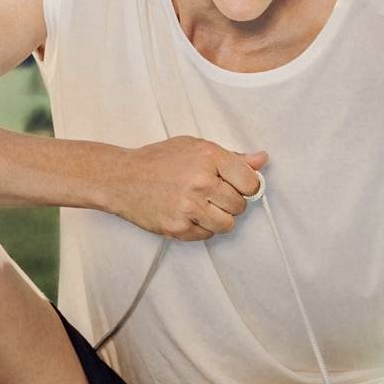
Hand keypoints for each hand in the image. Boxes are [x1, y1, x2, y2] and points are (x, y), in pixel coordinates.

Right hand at [113, 139, 267, 239]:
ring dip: (219, 218)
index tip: (237, 186)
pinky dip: (201, 228)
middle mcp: (201, 182)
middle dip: (230, 203)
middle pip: (240, 205)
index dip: (246, 186)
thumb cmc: (158, 160)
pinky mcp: (178, 227)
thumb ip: (231, 157)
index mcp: (208, 157)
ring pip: (227, 224)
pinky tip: (187, 214)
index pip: (250, 182)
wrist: (121, 178)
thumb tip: (262, 160)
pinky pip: (206, 235)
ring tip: (201, 207)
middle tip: (212, 196)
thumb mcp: (194, 147)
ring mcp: (189, 207)